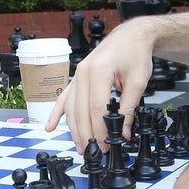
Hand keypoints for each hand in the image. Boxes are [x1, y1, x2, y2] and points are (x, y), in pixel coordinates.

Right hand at [45, 21, 153, 151]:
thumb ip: (129, 108)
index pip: (97, 107)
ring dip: (74, 130)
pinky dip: (56, 113)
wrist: (130, 36)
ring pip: (71, 108)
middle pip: (81, 110)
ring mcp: (77, 75)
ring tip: (81, 147)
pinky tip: (50, 126)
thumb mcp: (138, 81)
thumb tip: (124, 131)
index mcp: (99, 70)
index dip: (101, 129)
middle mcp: (83, 72)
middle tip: (97, 151)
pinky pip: (63, 98)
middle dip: (88, 134)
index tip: (108, 143)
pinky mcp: (77, 78)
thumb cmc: (134, 53)